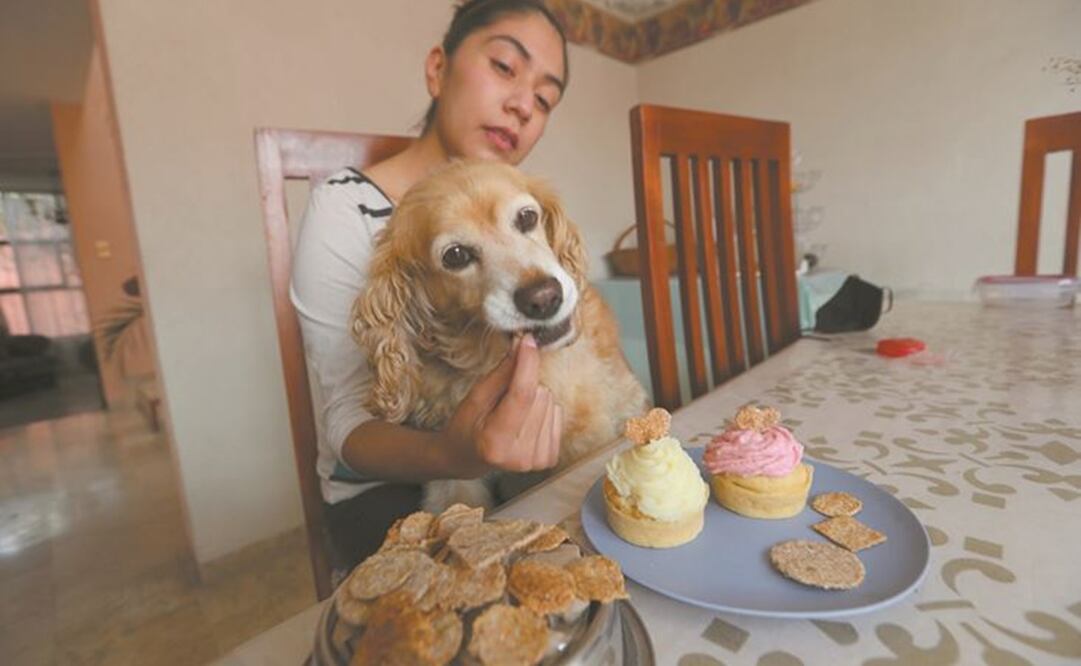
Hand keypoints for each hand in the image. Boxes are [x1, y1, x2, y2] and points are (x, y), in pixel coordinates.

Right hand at [443, 334, 562, 474]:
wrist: (469, 457)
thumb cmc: (467, 426)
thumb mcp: (475, 397)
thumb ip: (501, 374)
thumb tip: (522, 346)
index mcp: (495, 442)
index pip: (522, 395)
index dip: (528, 364)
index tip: (528, 341)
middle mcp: (519, 456)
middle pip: (540, 395)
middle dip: (525, 385)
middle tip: (504, 399)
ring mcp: (537, 460)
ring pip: (550, 401)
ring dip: (534, 399)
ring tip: (513, 413)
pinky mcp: (549, 458)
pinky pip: (558, 413)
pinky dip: (543, 411)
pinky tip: (525, 423)